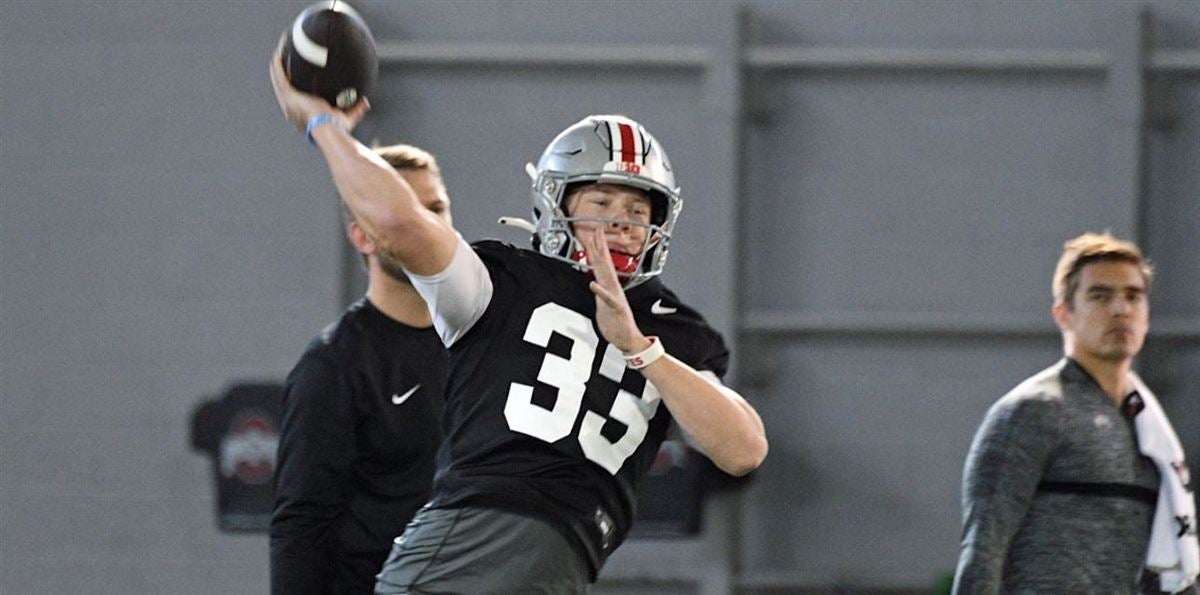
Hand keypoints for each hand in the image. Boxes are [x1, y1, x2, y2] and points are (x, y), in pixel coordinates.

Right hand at [268, 34, 369, 132]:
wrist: (329, 129)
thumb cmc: (337, 128)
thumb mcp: (347, 118)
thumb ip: (356, 110)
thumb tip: (366, 101)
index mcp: (301, 114)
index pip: (295, 98)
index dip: (294, 87)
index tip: (297, 77)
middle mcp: (290, 108)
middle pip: (283, 87)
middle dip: (283, 72)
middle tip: (286, 58)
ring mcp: (287, 101)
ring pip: (278, 79)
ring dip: (277, 64)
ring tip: (281, 49)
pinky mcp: (287, 94)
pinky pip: (279, 75)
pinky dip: (278, 63)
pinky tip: (279, 50)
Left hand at [583, 230, 651, 353]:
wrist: (627, 340)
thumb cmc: (615, 324)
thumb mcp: (603, 304)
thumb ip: (600, 291)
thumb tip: (594, 282)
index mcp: (609, 286)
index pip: (602, 263)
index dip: (597, 247)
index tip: (594, 232)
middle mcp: (613, 288)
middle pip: (604, 263)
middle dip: (600, 245)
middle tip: (596, 229)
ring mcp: (615, 297)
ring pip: (607, 275)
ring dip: (601, 260)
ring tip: (597, 246)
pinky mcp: (616, 309)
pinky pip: (607, 299)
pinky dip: (601, 292)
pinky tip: (593, 284)